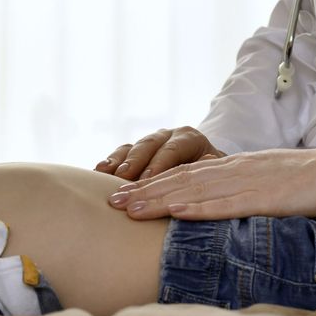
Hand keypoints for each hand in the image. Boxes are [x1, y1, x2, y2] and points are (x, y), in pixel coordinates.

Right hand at [95, 126, 224, 179]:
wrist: (205, 171)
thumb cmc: (212, 177)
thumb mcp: (216, 171)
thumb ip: (211, 166)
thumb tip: (209, 160)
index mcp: (190, 138)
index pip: (173, 149)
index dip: (160, 164)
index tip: (148, 179)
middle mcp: (168, 136)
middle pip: (149, 145)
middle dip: (135, 161)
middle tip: (123, 176)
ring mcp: (150, 142)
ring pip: (133, 147)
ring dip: (118, 161)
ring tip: (105, 173)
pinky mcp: (136, 151)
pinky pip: (121, 153)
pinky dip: (110, 161)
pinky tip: (98, 170)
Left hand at [106, 141, 315, 220]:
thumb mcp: (273, 187)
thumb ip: (246, 195)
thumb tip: (222, 210)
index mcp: (237, 169)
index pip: (187, 175)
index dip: (153, 184)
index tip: (124, 194)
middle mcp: (237, 171)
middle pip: (181, 179)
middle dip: (143, 191)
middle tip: (109, 201)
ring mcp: (251, 182)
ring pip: (196, 189)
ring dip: (159, 198)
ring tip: (128, 208)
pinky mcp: (268, 196)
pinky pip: (228, 202)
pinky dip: (199, 206)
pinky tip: (176, 211)